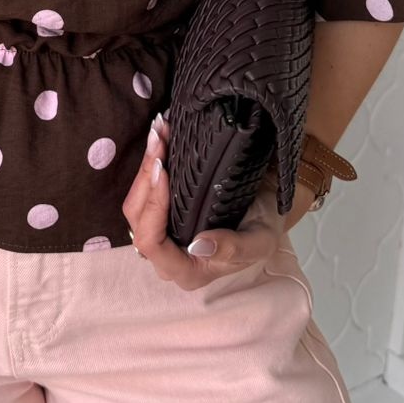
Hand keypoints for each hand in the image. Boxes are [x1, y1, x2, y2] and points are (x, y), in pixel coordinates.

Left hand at [122, 115, 312, 288]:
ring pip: (136, 202)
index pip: (152, 244)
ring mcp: (162, 235)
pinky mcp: (162, 214)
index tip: (164, 170)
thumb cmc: (263, 229)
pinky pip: (145, 191)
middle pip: (138, 219)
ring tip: (159, 132)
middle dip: (146, 175)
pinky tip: (160, 138)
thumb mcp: (260, 241)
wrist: (267, 210)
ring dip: (145, 165)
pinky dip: (150, 163)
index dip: (153, 207)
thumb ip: (233, 249)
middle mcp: (168, 257)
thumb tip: (198, 245)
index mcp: (188, 271)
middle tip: (160, 139)